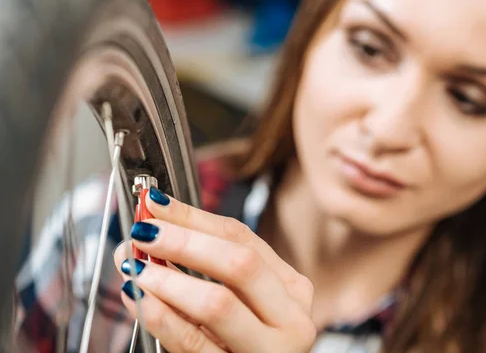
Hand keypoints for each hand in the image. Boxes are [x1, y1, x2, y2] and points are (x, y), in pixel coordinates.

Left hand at [113, 188, 315, 352]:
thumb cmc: (247, 341)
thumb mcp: (242, 300)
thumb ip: (209, 265)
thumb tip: (156, 225)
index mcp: (291, 289)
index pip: (243, 238)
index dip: (196, 217)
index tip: (157, 205)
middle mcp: (289, 317)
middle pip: (240, 264)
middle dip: (185, 242)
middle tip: (145, 233)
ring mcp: (267, 350)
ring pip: (217, 303)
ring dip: (168, 280)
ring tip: (136, 268)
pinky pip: (192, 343)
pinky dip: (160, 317)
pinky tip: (140, 300)